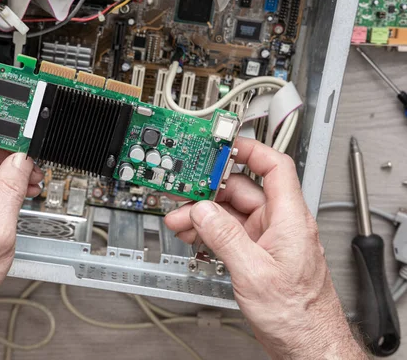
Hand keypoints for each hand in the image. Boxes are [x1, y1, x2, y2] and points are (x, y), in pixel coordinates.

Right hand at [165, 138, 365, 358]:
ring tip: (178, 219)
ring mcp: (266, 239)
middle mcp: (279, 224)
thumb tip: (203, 210)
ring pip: (230, 213)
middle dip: (208, 190)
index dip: (248, 150)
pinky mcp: (256, 254)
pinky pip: (228, 233)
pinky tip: (192, 234)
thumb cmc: (298, 314)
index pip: (274, 167)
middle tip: (182, 191)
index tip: (221, 144)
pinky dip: (208, 231)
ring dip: (203, 213)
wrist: (305, 345)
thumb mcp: (254, 273)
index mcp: (290, 219)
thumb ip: (225, 237)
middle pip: (241, 190)